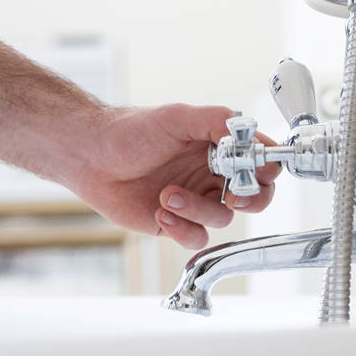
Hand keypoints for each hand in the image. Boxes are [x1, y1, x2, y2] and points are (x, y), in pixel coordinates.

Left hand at [71, 104, 281, 250]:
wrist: (90, 157)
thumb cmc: (129, 131)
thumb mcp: (175, 117)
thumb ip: (214, 121)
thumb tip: (246, 131)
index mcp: (218, 147)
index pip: (261, 160)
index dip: (265, 168)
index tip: (253, 171)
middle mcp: (211, 174)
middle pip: (255, 196)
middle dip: (249, 200)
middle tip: (232, 197)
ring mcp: (195, 200)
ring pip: (222, 219)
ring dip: (198, 210)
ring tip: (166, 195)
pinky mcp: (175, 222)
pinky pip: (196, 238)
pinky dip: (182, 228)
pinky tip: (160, 211)